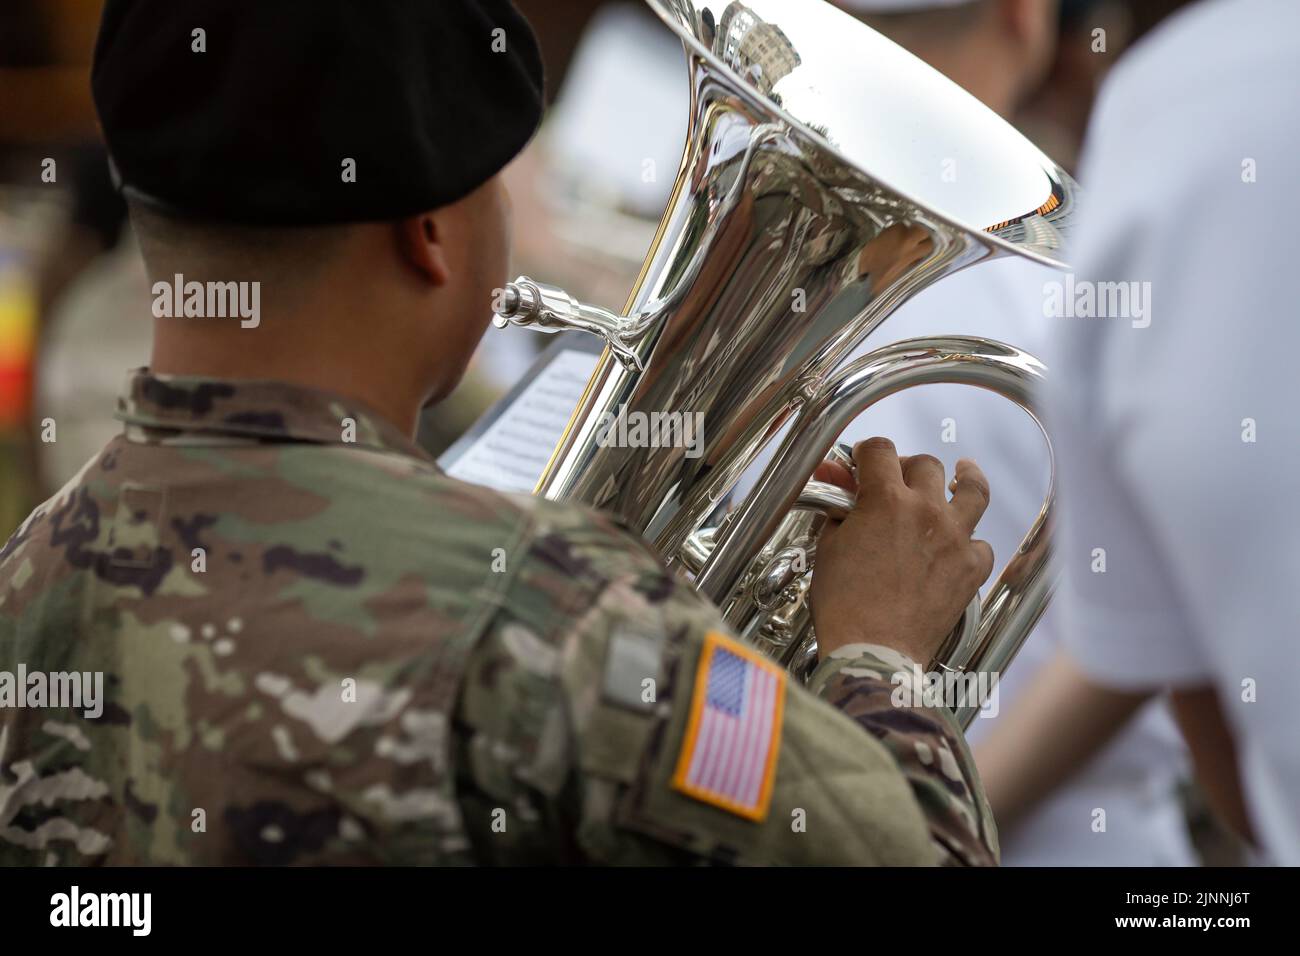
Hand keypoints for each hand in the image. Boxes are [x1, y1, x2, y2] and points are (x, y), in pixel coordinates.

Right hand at [809, 437, 993, 664]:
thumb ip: (839, 509)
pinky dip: (969, 542)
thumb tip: (840, 484)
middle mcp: (927, 511)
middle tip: (898, 481)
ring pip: (974, 491)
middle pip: (927, 464)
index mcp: (886, 500)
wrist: (874, 651)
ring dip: (965, 479)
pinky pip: (982, 544)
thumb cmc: (844, 605)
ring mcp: (955, 539)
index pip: (881, 450)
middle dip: (908, 467)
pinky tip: (959, 545)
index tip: (863, 461)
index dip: (868, 451)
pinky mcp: (971, 570)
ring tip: (962, 475)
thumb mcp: (829, 547)